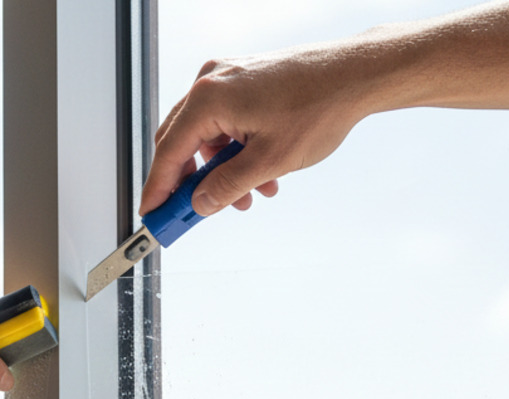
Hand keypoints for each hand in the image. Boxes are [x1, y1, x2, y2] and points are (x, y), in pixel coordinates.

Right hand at [140, 49, 369, 217]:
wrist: (356, 74)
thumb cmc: (320, 105)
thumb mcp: (269, 161)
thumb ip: (227, 187)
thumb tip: (200, 204)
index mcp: (209, 97)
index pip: (168, 152)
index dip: (158, 188)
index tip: (152, 213)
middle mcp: (212, 82)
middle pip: (181, 142)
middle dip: (191, 183)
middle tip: (192, 213)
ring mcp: (227, 78)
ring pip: (206, 136)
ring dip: (220, 171)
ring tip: (247, 196)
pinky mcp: (244, 81)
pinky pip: (224, 123)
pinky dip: (234, 151)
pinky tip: (258, 172)